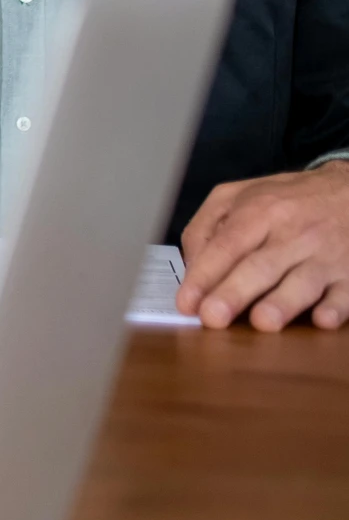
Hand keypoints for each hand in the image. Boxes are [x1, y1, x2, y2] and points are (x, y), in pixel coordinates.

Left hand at [177, 164, 348, 330]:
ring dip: (282, 303)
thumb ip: (205, 228)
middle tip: (212, 318)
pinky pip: (346, 293)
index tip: (186, 304)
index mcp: (259, 212)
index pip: (226, 246)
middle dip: (234, 293)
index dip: (204, 276)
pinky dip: (335, 307)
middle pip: (260, 266)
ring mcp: (327, 255)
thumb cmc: (286, 200)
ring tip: (262, 323)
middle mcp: (293, 234)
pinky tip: (323, 318)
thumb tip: (192, 269)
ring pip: (303, 282)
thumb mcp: (237, 197)